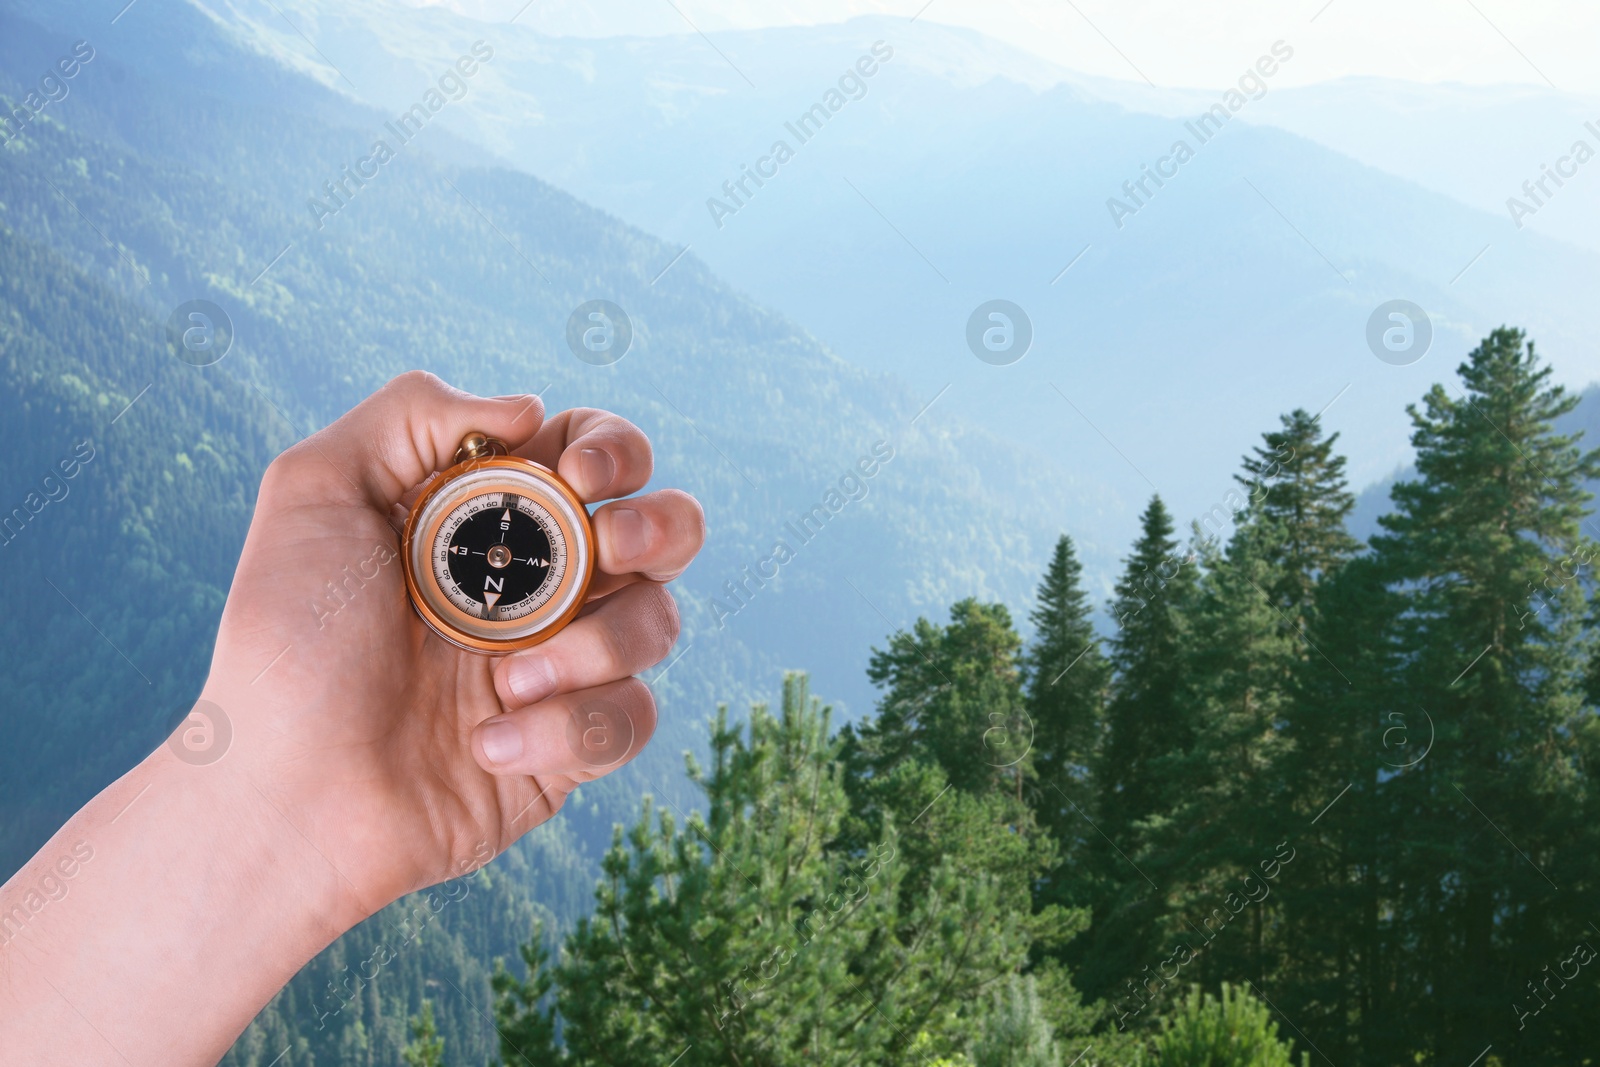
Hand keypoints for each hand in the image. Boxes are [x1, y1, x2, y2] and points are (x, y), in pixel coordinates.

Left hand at [204, 370, 704, 915]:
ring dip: (595, 644)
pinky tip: (485, 746)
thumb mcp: (316, 492)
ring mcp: (562, 666)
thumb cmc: (290, 645)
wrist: (288, 794)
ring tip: (504, 681)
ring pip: (660, 622)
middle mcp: (540, 585)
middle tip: (609, 548)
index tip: (578, 476)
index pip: (596, 455)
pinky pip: (630, 719)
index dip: (615, 449)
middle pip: (668, 528)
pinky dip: (565, 730)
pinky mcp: (571, 746)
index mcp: (490, 517)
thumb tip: (530, 411)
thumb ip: (411, 414)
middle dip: (661, 526)